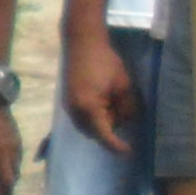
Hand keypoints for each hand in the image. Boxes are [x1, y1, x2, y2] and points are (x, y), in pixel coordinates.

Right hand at [64, 30, 138, 154]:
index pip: (104, 135)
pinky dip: (93, 116)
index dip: (116, 146)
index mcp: (89, 108)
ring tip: (112, 103)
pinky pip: (81, 117)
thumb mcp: (123, 85)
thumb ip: (126, 107)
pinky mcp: (68, 99)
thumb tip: (126, 120)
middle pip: (93, 133)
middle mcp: (75, 111)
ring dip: (100, 122)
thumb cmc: (105, 61)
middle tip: (121, 112)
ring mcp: (68, 106)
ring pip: (87, 126)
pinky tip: (103, 99)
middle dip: (108, 130)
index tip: (128, 152)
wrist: (83, 42)